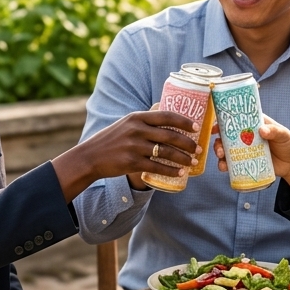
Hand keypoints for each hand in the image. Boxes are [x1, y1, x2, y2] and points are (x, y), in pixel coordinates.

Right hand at [52, 111, 198, 202]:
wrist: (90, 157)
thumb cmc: (111, 140)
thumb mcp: (126, 124)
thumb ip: (144, 122)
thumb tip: (167, 122)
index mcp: (137, 117)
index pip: (166, 116)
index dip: (184, 121)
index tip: (196, 127)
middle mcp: (137, 130)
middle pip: (170, 135)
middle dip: (188, 143)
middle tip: (199, 149)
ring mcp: (134, 146)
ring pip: (166, 152)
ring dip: (183, 158)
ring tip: (192, 162)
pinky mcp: (132, 162)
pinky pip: (158, 167)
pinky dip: (171, 170)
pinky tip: (180, 173)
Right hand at [214, 115, 289, 195]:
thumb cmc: (289, 144)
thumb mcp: (283, 134)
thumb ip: (274, 131)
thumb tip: (262, 130)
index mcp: (254, 124)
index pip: (237, 120)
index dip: (224, 122)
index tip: (216, 127)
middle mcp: (247, 136)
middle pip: (227, 136)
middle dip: (219, 142)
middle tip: (219, 148)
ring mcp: (245, 150)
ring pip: (227, 150)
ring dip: (220, 153)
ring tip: (221, 158)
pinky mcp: (246, 162)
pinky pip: (232, 163)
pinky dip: (225, 165)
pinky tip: (224, 168)